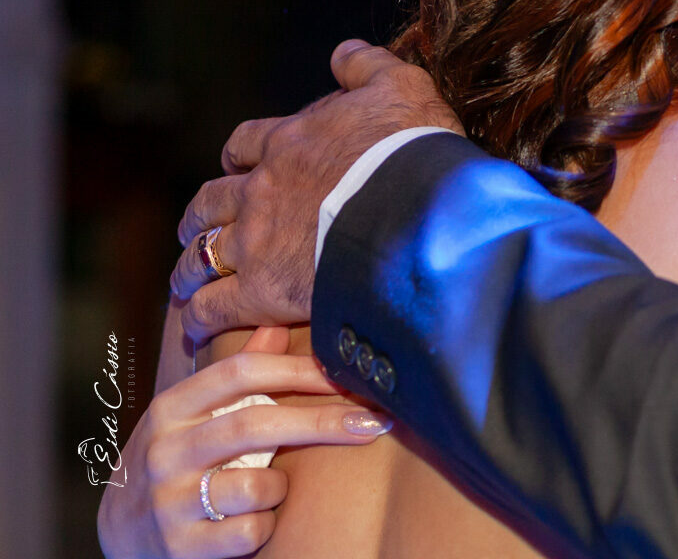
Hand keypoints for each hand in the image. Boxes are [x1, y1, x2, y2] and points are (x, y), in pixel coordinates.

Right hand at [98, 326, 393, 558]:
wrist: (121, 532)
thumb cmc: (175, 461)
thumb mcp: (191, 414)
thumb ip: (236, 374)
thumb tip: (278, 324)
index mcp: (172, 409)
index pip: (240, 372)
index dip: (299, 368)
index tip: (348, 373)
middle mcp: (166, 451)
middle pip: (256, 424)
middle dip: (322, 421)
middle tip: (373, 421)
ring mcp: (169, 501)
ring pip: (257, 485)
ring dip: (280, 487)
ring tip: (271, 490)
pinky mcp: (179, 546)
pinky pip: (249, 532)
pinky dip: (265, 527)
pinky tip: (253, 523)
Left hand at [172, 40, 460, 342]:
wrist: (415, 211)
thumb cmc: (412, 149)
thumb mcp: (402, 87)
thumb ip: (368, 66)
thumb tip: (344, 51)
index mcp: (290, 142)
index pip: (246, 143)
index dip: (239, 155)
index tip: (237, 164)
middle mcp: (262, 189)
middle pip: (212, 199)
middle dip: (199, 214)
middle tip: (194, 226)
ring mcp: (256, 241)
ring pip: (202, 251)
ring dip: (189, 264)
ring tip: (184, 279)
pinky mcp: (261, 290)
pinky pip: (215, 304)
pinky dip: (202, 314)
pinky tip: (200, 323)